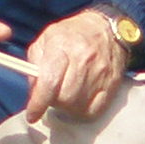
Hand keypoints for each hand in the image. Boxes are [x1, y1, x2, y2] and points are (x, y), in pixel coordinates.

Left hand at [21, 7, 128, 124]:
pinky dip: (83, 110)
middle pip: (64, 98)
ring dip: (67, 106)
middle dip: (53, 101)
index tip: (32, 114)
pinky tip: (79, 100)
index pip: (49, 82)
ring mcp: (100, 73)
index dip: (38, 103)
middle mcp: (83, 59)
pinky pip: (94, 110)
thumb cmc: (72, 35)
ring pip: (77, 106)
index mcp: (62, 46)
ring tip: (66, 93)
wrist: (106, 29)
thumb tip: (33, 92)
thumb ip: (33, 64)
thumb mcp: (45, 39)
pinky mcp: (111, 84)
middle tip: (53, 93)